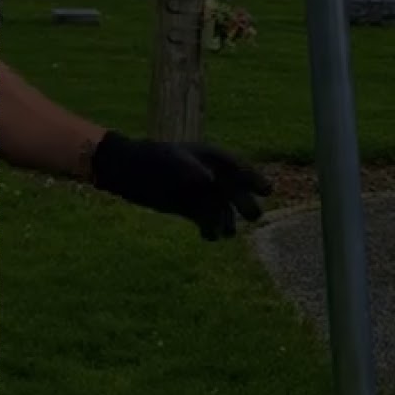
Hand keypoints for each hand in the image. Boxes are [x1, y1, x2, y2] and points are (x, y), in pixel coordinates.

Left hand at [90, 131, 271, 240]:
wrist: (127, 170)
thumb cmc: (151, 159)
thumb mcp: (173, 161)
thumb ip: (192, 170)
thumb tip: (210, 181)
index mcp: (212, 159)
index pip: (241, 169)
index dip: (256, 180)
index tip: (266, 190)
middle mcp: (210, 177)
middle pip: (237, 193)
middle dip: (246, 205)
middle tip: (253, 216)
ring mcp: (200, 193)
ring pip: (224, 211)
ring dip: (227, 222)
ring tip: (224, 231)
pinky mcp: (189, 209)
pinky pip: (207, 222)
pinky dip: (210, 230)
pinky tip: (208, 236)